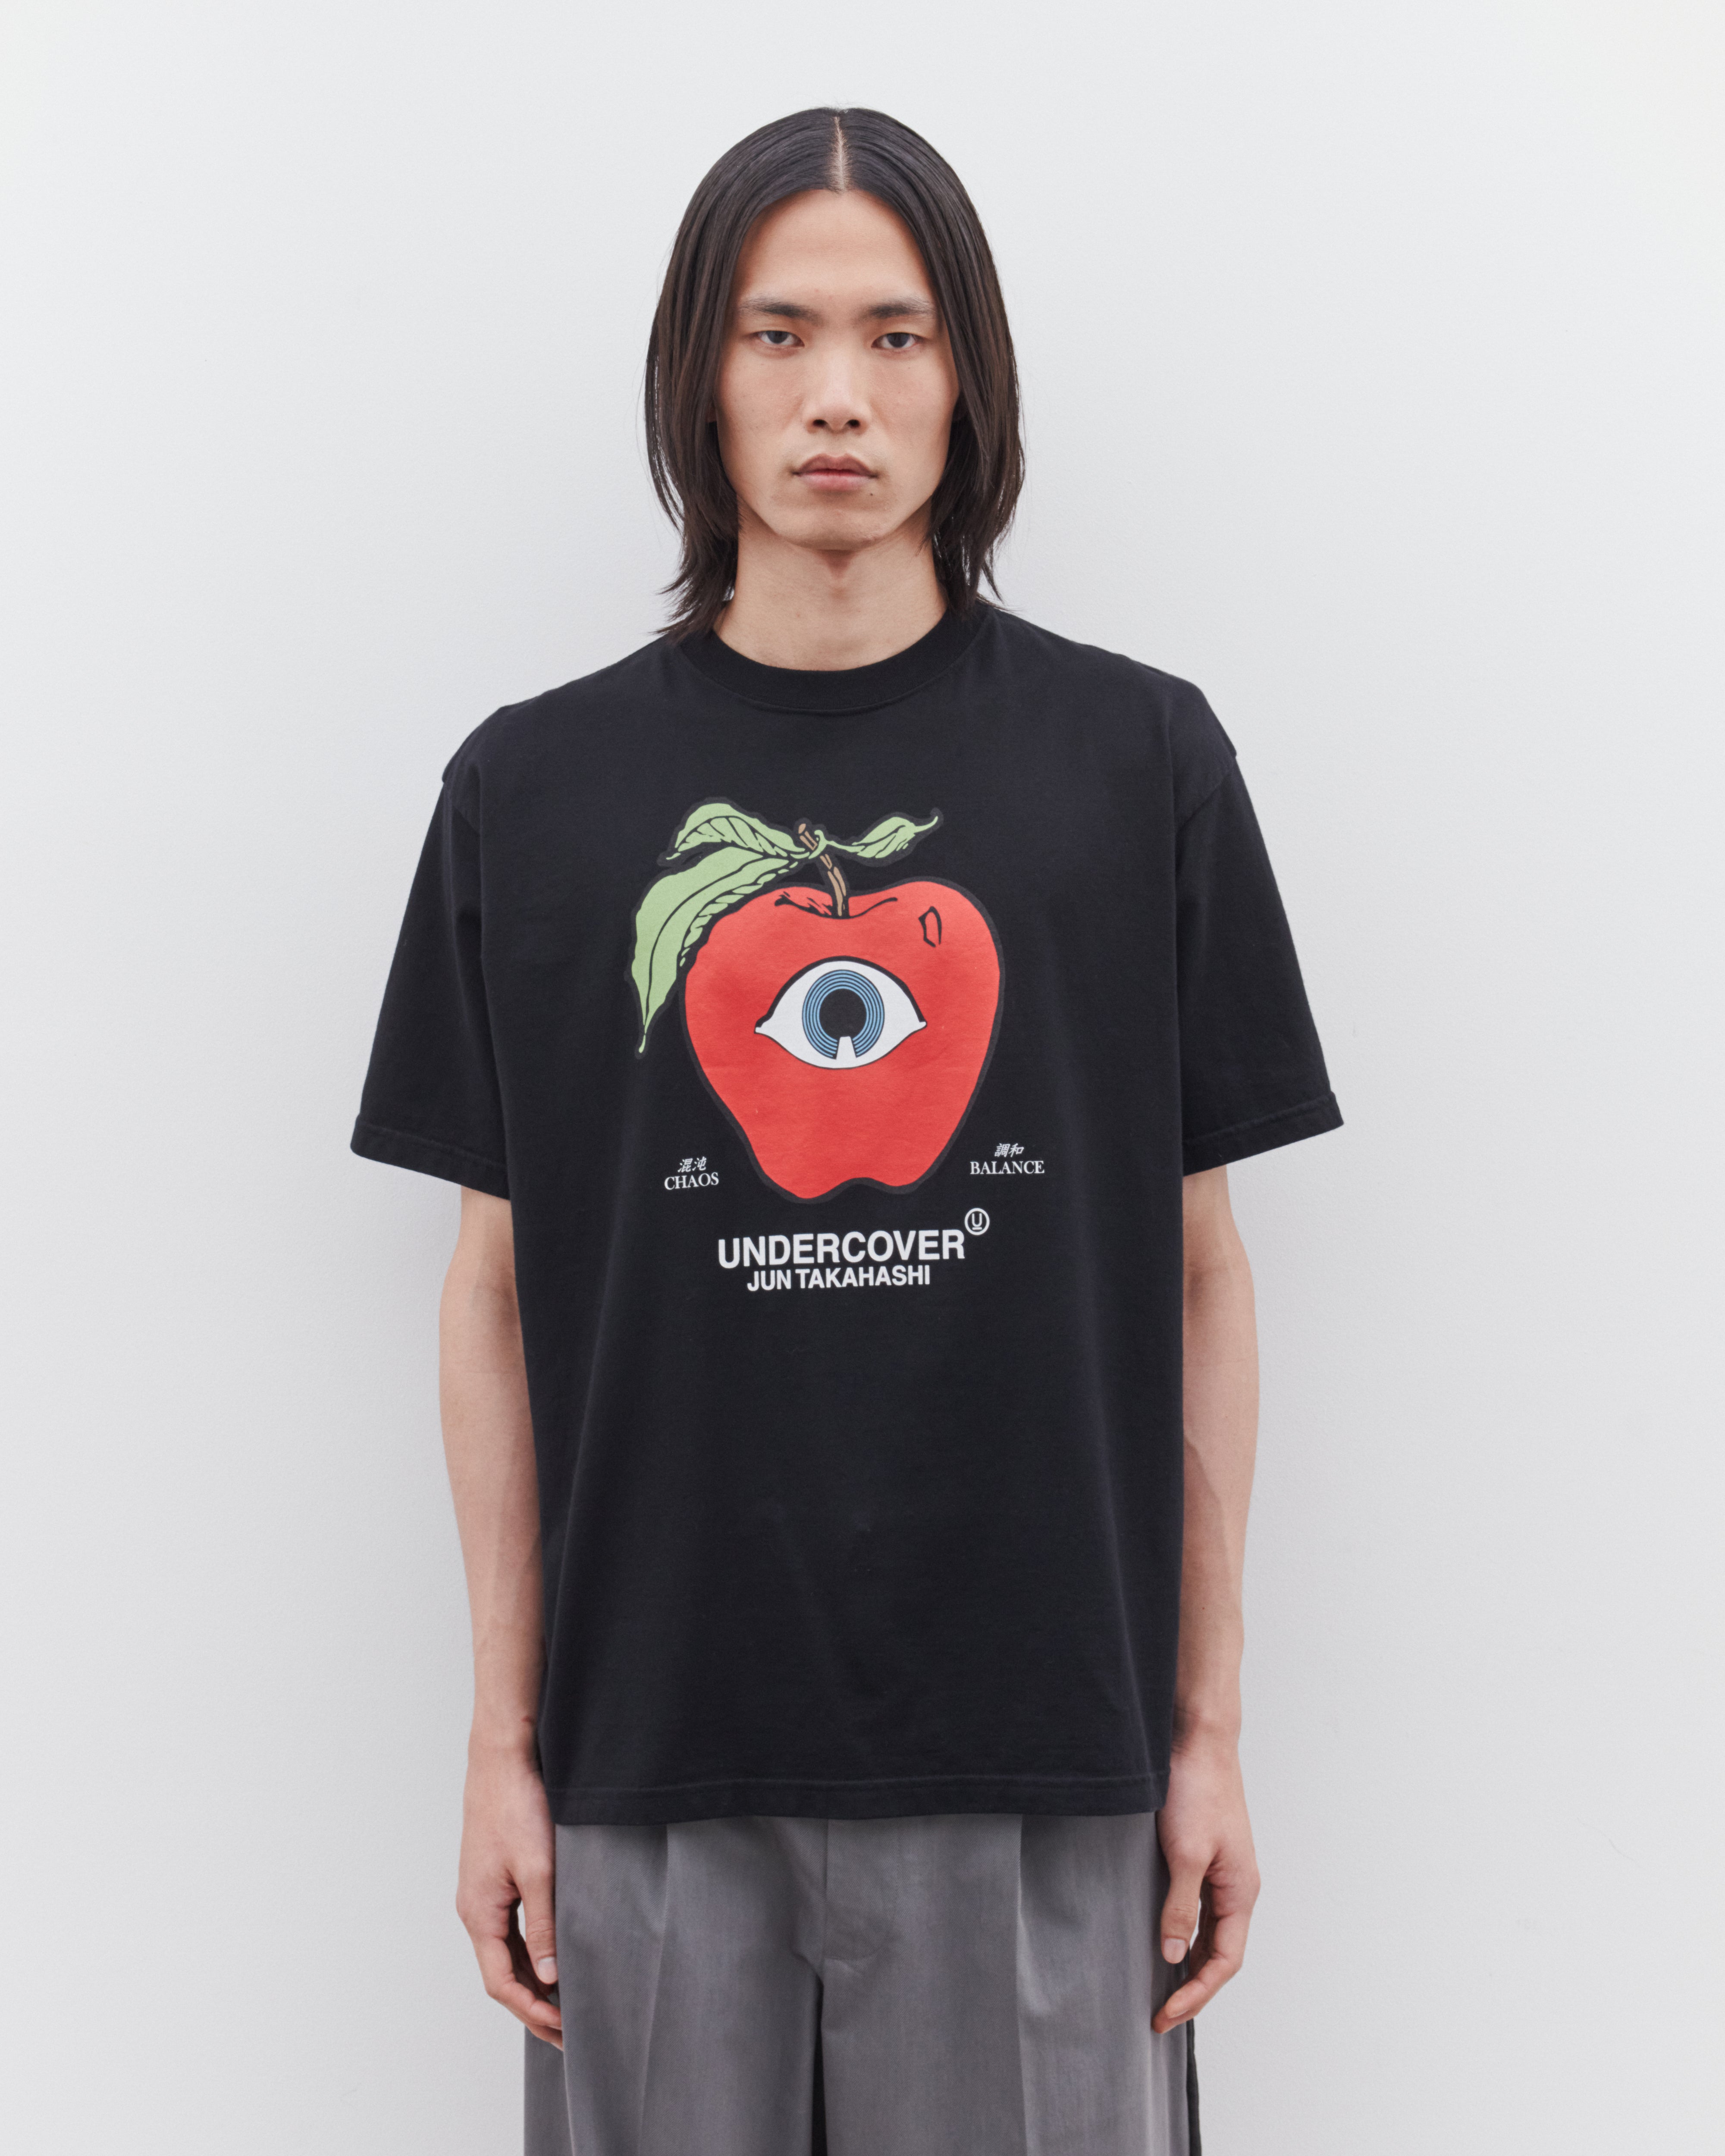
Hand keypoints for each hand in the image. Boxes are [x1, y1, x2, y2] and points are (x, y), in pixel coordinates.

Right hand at [455, 1740, 562, 2049]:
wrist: (502, 1759)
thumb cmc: (517, 1807)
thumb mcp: (538, 1870)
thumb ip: (544, 1924)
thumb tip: (549, 1975)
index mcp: (479, 1914)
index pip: (501, 1982)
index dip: (531, 2011)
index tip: (563, 2029)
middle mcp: (475, 1910)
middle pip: (501, 1973)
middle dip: (533, 2006)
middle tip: (568, 2031)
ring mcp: (482, 1895)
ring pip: (504, 1953)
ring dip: (531, 1981)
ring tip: (563, 2004)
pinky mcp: (493, 1879)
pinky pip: (508, 1930)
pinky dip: (528, 1952)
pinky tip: (551, 1958)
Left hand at [1152, 1730, 1259, 2032]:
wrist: (1197, 1740)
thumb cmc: (1197, 1790)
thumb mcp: (1184, 1853)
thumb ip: (1180, 1906)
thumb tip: (1172, 1955)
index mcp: (1241, 1891)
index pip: (1224, 1962)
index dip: (1196, 1993)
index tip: (1165, 2015)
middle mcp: (1237, 1886)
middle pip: (1221, 1953)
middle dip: (1193, 1987)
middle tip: (1159, 2013)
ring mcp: (1223, 1871)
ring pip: (1211, 1932)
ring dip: (1190, 1962)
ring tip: (1161, 1988)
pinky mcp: (1207, 1855)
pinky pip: (1200, 1907)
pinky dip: (1185, 1931)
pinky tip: (1165, 1937)